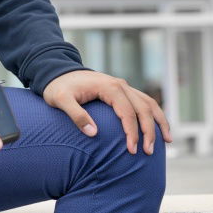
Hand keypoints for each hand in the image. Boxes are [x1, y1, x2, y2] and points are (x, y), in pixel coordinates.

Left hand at [42, 70, 172, 154]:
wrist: (56, 72)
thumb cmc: (57, 87)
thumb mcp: (60, 100)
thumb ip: (75, 115)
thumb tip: (92, 133)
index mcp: (109, 87)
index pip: (128, 112)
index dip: (132, 132)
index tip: (131, 150)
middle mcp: (120, 85)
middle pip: (144, 108)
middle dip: (149, 131)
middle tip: (148, 152)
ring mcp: (123, 86)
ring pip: (149, 103)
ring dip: (159, 122)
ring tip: (167, 141)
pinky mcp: (122, 90)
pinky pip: (143, 101)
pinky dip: (153, 114)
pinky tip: (158, 128)